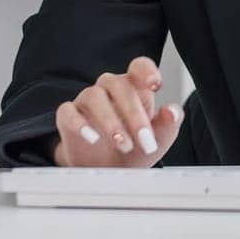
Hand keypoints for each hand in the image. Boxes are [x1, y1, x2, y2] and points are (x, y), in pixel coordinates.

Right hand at [51, 55, 182, 167]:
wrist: (106, 172)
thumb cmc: (133, 150)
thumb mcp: (158, 140)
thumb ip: (169, 124)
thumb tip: (172, 110)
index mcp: (135, 88)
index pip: (139, 66)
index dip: (146, 71)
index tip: (156, 84)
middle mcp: (110, 89)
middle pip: (120, 85)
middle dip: (134, 114)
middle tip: (144, 140)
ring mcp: (87, 100)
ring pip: (94, 95)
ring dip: (110, 122)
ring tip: (123, 144)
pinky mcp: (67, 116)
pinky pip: (67, 111)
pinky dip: (78, 123)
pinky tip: (91, 137)